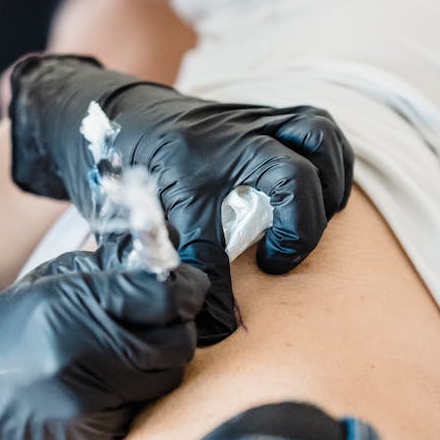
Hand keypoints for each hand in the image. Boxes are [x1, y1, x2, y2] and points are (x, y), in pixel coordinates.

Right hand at [0, 240, 208, 439]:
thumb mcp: (40, 289)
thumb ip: (100, 275)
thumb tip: (157, 268)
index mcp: (70, 306)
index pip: (162, 294)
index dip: (184, 286)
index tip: (184, 284)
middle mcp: (85, 355)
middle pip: (176, 341)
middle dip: (174, 327)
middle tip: (156, 321)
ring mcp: (92, 403)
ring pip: (164, 378)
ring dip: (154, 364)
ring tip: (117, 354)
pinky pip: (138, 411)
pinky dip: (129, 398)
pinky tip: (95, 390)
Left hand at [8, 54, 353, 343]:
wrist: (107, 114)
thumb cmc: (115, 173)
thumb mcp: (121, 221)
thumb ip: (148, 267)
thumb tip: (184, 320)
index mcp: (177, 172)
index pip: (208, 248)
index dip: (219, 301)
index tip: (221, 325)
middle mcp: (219, 141)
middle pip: (290, 178)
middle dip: (299, 231)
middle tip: (274, 263)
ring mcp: (244, 121)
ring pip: (315, 139)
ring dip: (327, 188)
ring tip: (311, 224)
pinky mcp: (259, 114)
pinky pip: (315, 127)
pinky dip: (332, 162)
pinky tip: (319, 194)